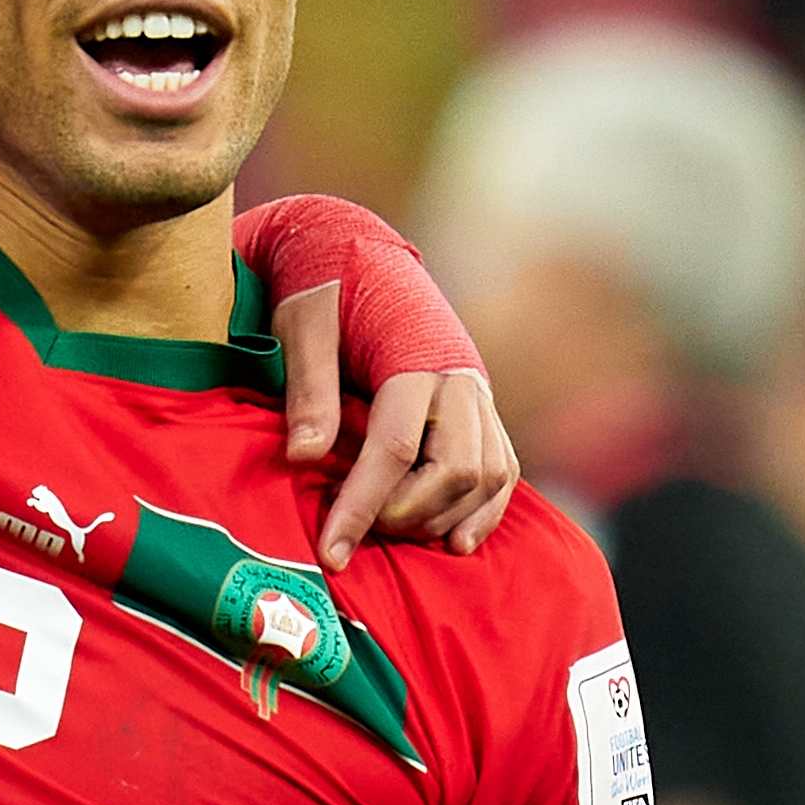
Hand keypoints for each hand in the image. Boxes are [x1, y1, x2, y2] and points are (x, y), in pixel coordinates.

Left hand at [276, 280, 520, 568]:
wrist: (357, 251)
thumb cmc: (322, 292)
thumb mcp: (302, 329)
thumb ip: (309, 389)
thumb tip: (302, 457)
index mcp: (414, 359)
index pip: (393, 450)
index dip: (360, 507)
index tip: (330, 553)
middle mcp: (459, 380)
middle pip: (455, 470)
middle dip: (405, 515)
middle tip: (353, 533)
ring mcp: (478, 394)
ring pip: (489, 474)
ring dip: (444, 518)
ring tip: (390, 535)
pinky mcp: (482, 406)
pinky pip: (502, 466)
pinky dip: (485, 508)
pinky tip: (456, 541)